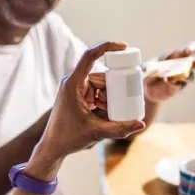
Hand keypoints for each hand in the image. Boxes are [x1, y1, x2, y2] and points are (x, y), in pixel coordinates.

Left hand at [35, 42, 146, 160]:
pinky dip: (103, 100)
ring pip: (99, 85)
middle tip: (113, 105)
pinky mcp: (77, 96)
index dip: (107, 47)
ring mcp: (75, 89)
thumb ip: (120, 129)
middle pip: (100, 75)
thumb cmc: (68, 138)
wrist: (53, 147)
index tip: (124, 47)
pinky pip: (95, 92)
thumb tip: (141, 124)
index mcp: (73, 84)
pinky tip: (104, 112)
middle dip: (112, 88)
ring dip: (108, 96)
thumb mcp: (96, 133)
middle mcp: (73, 82)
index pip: (89, 55)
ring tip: (105, 113)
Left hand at [144, 41, 194, 102]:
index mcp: (176, 55)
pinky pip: (179, 85)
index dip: (191, 48)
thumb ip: (145, 67)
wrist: (146, 88)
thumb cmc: (148, 72)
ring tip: (178, 75)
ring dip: (186, 76)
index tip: (189, 51)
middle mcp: (182, 66)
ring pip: (190, 76)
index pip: (188, 49)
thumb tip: (144, 69)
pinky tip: (168, 81)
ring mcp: (181, 77)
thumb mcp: (144, 67)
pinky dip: (175, 83)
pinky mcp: (177, 87)